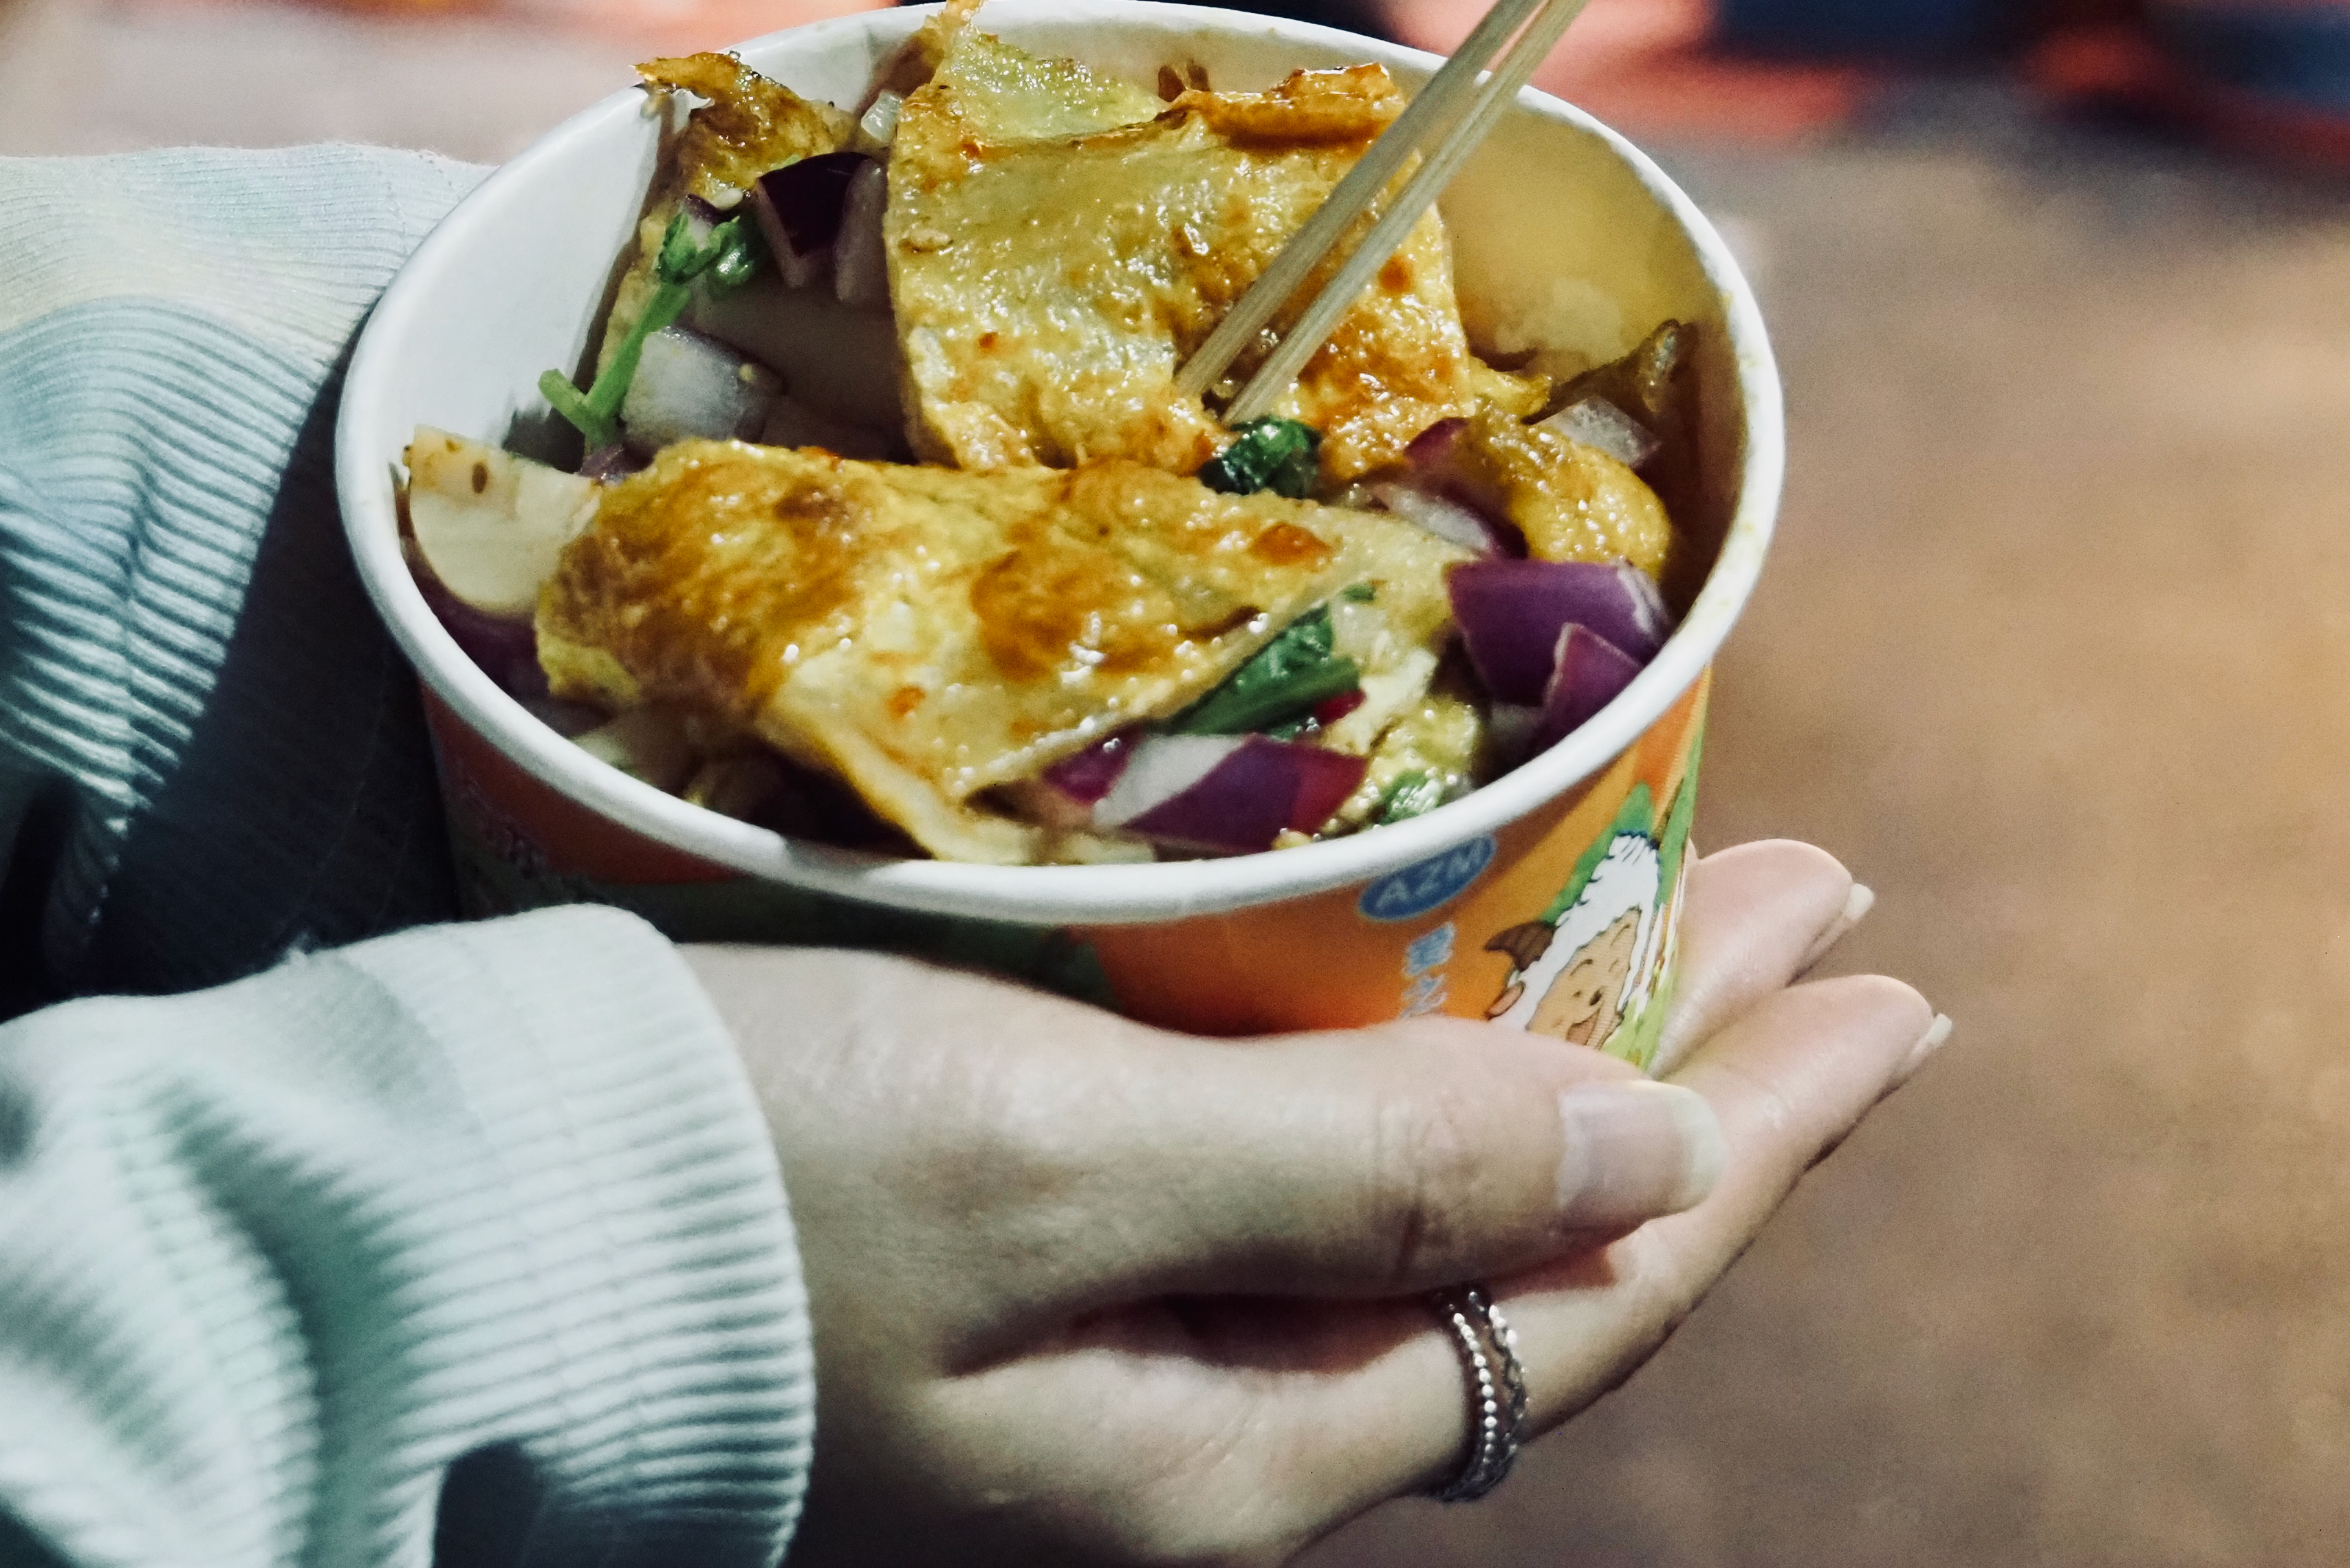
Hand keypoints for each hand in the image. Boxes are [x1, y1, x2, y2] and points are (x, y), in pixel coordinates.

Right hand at [685, 839, 1936, 1567]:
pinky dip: (1397, 1055)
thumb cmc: (748, 1181)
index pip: (1587, 1295)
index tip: (1899, 990)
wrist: (450, 1216)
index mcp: (1235, 1445)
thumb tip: (1657, 1147)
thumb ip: (1368, 1170)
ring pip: (1411, 1196)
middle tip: (1825, 904)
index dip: (1760, 1138)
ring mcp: (1104, 1344)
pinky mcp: (1018, 1245)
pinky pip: (1290, 1167)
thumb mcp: (1069, 1168)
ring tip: (1675, 908)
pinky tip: (1419, 979)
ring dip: (1554, 1045)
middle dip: (1694, 1071)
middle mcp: (1196, 1422)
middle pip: (1523, 1247)